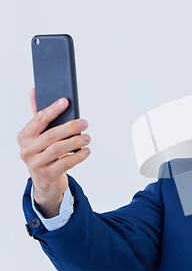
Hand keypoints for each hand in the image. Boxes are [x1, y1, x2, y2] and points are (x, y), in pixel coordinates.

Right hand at [17, 88, 90, 217]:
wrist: (45, 181)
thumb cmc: (44, 152)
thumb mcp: (39, 135)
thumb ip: (39, 114)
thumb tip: (34, 89)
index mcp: (23, 137)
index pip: (38, 120)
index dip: (53, 110)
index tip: (66, 101)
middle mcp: (26, 150)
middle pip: (50, 135)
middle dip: (69, 127)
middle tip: (85, 122)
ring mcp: (36, 164)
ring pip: (58, 149)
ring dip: (76, 141)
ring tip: (88, 137)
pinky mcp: (48, 175)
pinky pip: (66, 163)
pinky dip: (79, 156)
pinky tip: (87, 150)